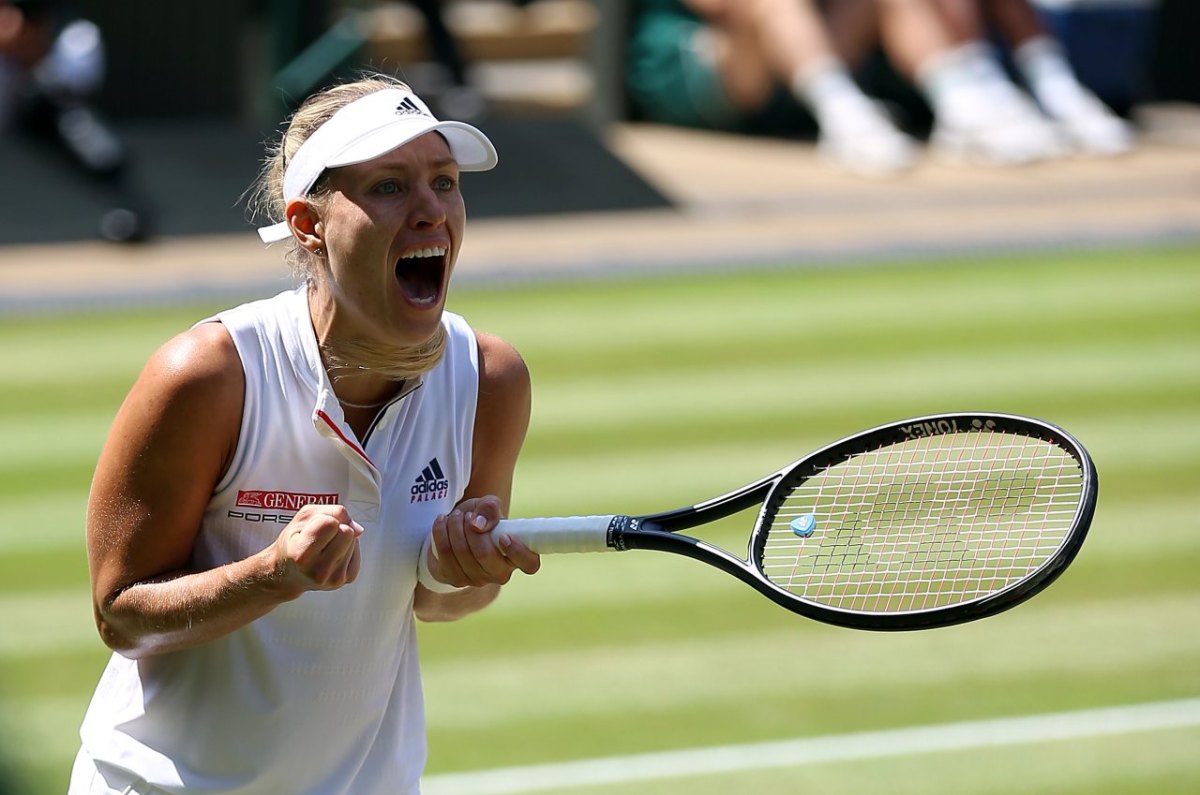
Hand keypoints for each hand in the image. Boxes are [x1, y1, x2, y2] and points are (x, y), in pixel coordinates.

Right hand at [271, 504, 362, 593]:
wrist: (287, 572)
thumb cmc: (293, 542)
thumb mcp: (303, 518)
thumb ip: (332, 512)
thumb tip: (359, 530)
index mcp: (301, 555)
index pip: (331, 523)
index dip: (324, 519)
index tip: (312, 529)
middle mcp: (318, 571)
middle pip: (347, 532)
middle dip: (337, 529)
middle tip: (320, 539)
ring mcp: (334, 578)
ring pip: (354, 541)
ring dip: (341, 540)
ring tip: (323, 549)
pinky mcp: (346, 580)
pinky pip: (358, 552)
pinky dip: (347, 550)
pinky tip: (332, 556)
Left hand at [425, 495, 540, 587]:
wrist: (455, 532)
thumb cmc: (480, 519)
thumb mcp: (487, 505)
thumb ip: (489, 507)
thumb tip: (478, 525)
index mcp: (517, 556)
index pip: (529, 564)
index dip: (517, 552)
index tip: (503, 535)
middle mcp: (500, 573)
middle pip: (485, 555)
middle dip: (470, 530)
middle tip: (466, 516)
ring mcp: (478, 579)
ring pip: (462, 553)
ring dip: (454, 528)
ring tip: (455, 516)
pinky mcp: (456, 579)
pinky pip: (445, 555)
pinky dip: (441, 533)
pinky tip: (442, 521)